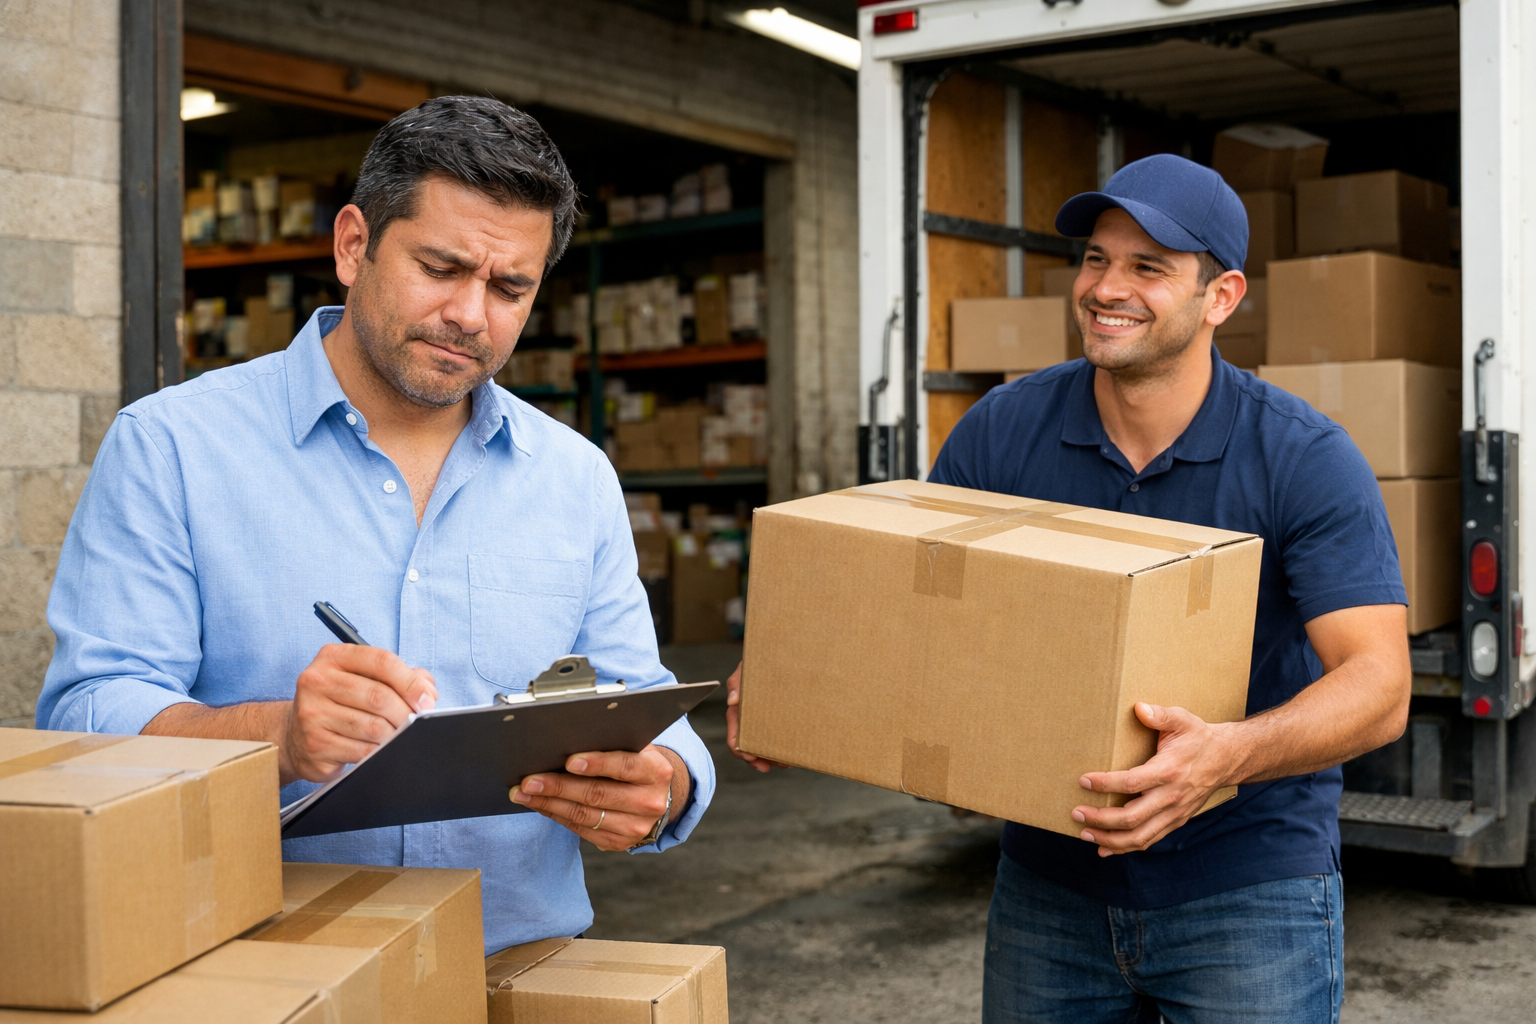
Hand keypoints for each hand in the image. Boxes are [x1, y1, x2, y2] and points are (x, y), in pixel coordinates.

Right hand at [281, 644, 437, 784]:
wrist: (295, 736)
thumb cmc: (340, 702)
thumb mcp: (364, 678)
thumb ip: (399, 676)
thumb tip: (427, 691)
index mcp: (333, 657)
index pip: (382, 661)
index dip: (411, 682)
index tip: (427, 699)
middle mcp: (316, 681)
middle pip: (379, 696)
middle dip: (406, 712)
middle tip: (416, 721)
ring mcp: (312, 715)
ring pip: (374, 727)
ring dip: (394, 734)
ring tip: (398, 735)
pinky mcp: (315, 745)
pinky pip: (363, 751)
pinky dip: (379, 752)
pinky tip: (380, 749)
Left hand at [512, 745, 685, 851]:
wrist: (659, 797)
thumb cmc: (637, 765)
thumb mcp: (635, 750)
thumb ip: (611, 745)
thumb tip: (564, 743)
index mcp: (656, 772)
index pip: (625, 766)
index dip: (597, 763)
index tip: (569, 762)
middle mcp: (650, 802)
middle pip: (597, 794)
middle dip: (558, 787)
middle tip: (529, 781)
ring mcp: (635, 827)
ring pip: (585, 816)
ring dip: (549, 804)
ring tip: (524, 794)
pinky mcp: (619, 843)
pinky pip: (581, 830)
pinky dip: (557, 816)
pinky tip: (541, 805)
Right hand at [724, 662, 787, 772]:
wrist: (780, 655)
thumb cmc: (757, 663)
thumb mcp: (745, 670)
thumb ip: (736, 683)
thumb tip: (732, 701)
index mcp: (738, 712)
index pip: (734, 736)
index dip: (739, 749)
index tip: (749, 757)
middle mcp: (749, 720)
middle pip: (750, 746)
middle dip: (758, 759)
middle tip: (772, 765)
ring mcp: (763, 721)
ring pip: (764, 745)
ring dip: (773, 757)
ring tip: (787, 762)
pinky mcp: (778, 720)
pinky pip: (778, 738)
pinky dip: (783, 748)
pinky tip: (793, 753)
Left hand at [1071, 702, 1233, 857]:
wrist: (1227, 759)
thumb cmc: (1199, 737)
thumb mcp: (1182, 719)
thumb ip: (1160, 714)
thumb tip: (1139, 708)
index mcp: (1169, 771)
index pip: (1132, 783)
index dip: (1105, 784)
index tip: (1083, 781)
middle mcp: (1171, 797)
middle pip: (1132, 818)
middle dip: (1101, 819)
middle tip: (1076, 813)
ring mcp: (1174, 813)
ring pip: (1140, 837)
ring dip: (1110, 839)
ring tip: (1084, 834)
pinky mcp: (1175, 821)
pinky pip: (1149, 840)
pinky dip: (1126, 847)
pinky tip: (1105, 847)